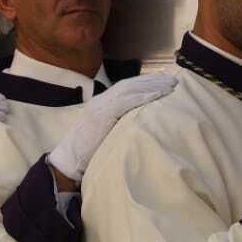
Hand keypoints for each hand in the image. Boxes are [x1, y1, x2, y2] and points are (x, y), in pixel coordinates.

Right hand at [47, 73, 177, 183]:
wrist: (68, 161)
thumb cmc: (86, 152)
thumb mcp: (104, 133)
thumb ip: (118, 124)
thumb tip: (139, 122)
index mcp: (101, 104)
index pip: (125, 87)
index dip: (145, 83)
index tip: (163, 82)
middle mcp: (100, 101)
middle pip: (129, 84)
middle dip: (152, 81)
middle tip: (173, 80)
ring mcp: (100, 107)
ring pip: (129, 89)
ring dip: (151, 86)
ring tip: (170, 85)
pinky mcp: (101, 115)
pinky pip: (125, 101)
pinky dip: (142, 96)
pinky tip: (157, 95)